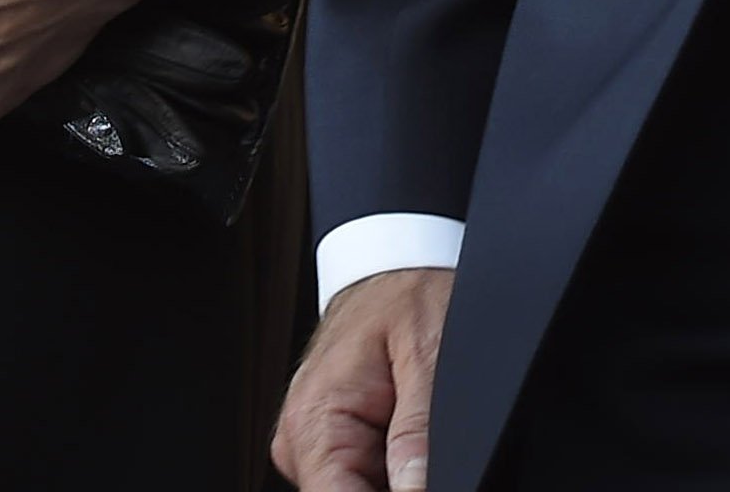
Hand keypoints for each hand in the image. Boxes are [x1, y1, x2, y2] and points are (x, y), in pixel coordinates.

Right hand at [275, 264, 449, 489]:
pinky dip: (394, 468)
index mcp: (314, 416)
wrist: (394, 259)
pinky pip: (363, 475)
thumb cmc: (405, 291)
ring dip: (396, 477)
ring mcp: (315, 441)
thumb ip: (419, 428)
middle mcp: (302, 435)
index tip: (418, 483)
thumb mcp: (427, 351)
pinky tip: (412, 438)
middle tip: (427, 452)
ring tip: (419, 428)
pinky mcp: (333, 441)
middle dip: (398, 485)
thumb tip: (415, 488)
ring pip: (356, 487)